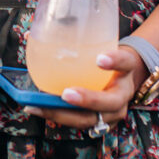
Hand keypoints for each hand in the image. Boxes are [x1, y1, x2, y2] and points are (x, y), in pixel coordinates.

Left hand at [28, 46, 148, 129]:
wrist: (122, 77)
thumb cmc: (104, 58)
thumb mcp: (100, 45)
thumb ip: (75, 38)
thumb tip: (30, 34)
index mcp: (127, 68)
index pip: (125, 62)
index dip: (115, 61)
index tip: (100, 58)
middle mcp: (123, 93)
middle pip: (110, 102)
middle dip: (88, 100)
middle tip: (66, 94)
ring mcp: (113, 113)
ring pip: (91, 119)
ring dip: (64, 114)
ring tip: (40, 106)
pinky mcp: (101, 124)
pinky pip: (78, 124)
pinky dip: (57, 116)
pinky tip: (38, 108)